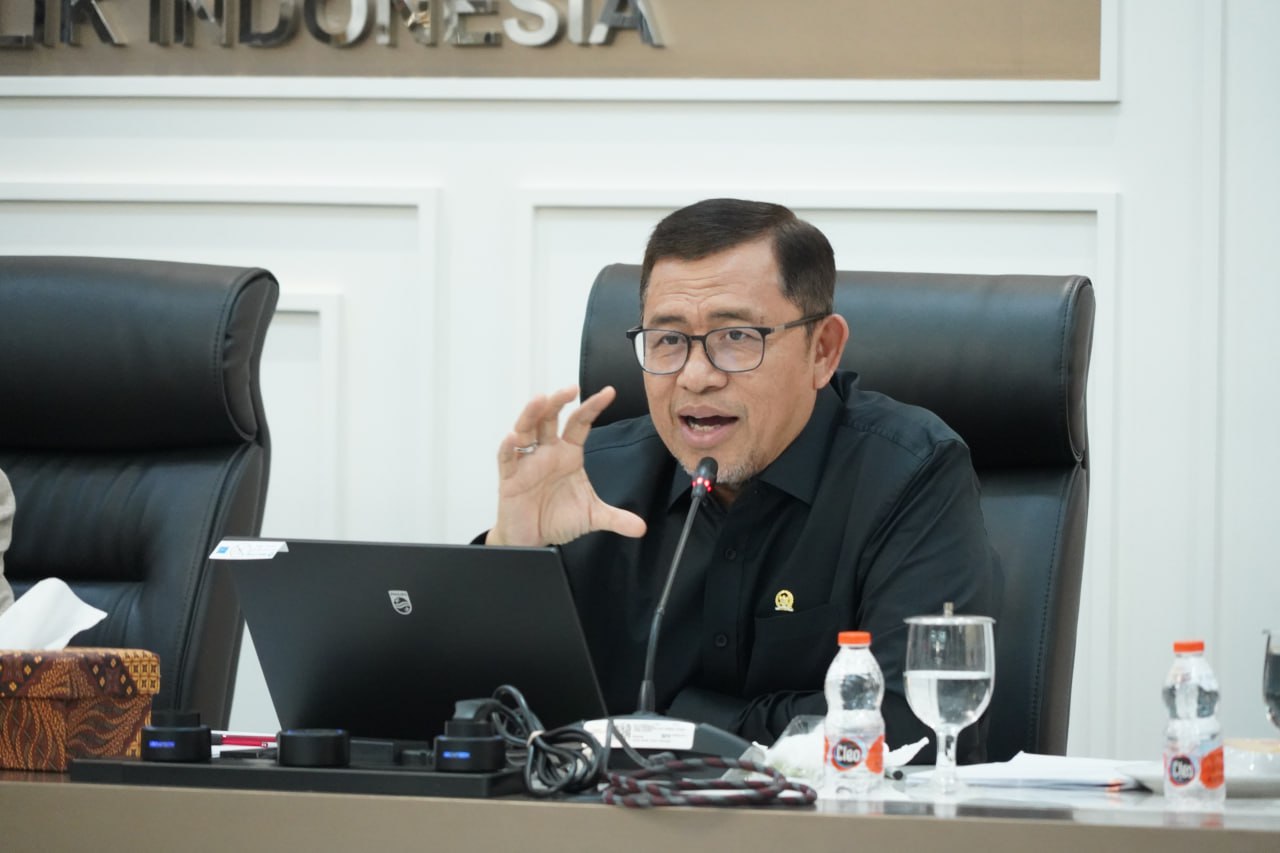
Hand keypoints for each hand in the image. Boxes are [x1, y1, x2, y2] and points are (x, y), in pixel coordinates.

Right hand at [487, 385, 646, 546]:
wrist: (532, 540)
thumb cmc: (556, 518)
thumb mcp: (591, 516)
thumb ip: (616, 518)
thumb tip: (641, 528)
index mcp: (568, 454)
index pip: (580, 423)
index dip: (593, 406)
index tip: (609, 392)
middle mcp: (547, 452)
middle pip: (551, 418)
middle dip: (559, 402)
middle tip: (571, 388)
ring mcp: (527, 462)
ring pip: (526, 430)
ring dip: (531, 414)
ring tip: (540, 400)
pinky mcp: (510, 477)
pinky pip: (507, 458)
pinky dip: (508, 447)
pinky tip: (513, 437)